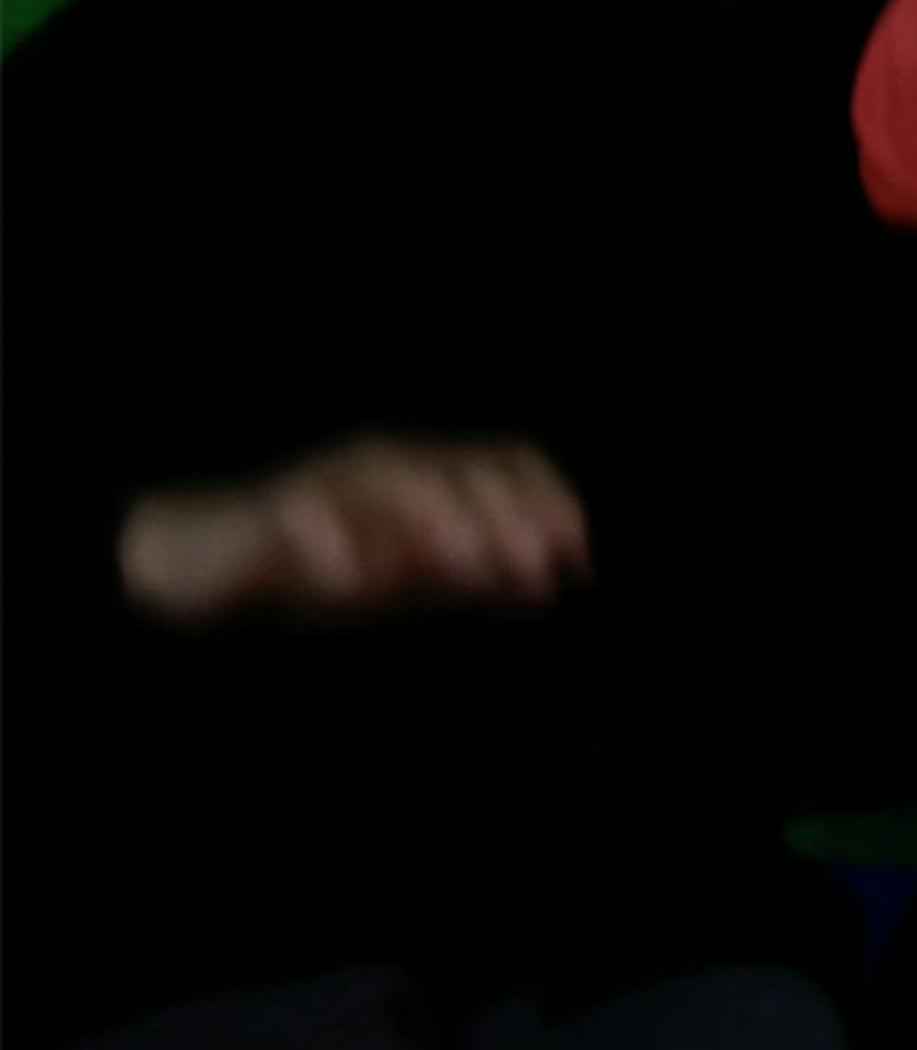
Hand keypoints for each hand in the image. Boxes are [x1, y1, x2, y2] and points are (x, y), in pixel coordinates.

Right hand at [115, 434, 588, 625]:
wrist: (206, 564)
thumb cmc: (317, 569)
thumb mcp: (404, 582)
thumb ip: (470, 579)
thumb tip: (549, 585)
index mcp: (428, 476)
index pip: (505, 465)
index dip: (548, 504)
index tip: (577, 558)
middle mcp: (387, 465)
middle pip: (459, 471)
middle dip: (503, 517)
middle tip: (534, 566)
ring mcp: (329, 480)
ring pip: (391, 483)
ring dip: (434, 521)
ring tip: (466, 566)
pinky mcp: (271, 507)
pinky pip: (301, 514)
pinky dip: (328, 540)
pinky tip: (349, 580)